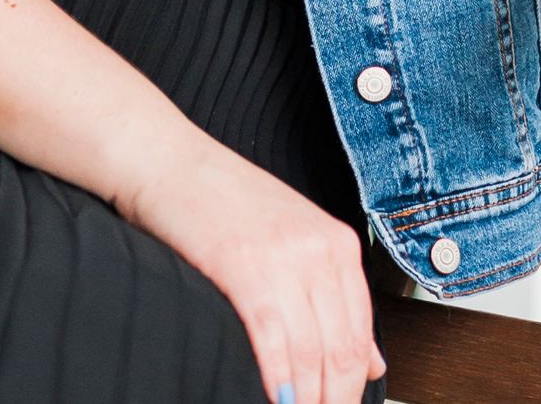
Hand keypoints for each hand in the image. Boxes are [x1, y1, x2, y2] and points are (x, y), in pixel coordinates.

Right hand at [116, 135, 387, 403]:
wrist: (168, 161)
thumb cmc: (224, 201)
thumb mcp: (294, 239)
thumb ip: (334, 296)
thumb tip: (372, 363)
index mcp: (338, 243)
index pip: (361, 338)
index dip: (351, 390)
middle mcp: (319, 249)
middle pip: (341, 353)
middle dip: (332, 402)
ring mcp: (283, 257)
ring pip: (312, 356)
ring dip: (306, 401)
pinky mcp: (243, 267)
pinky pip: (272, 341)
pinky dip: (277, 380)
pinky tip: (273, 398)